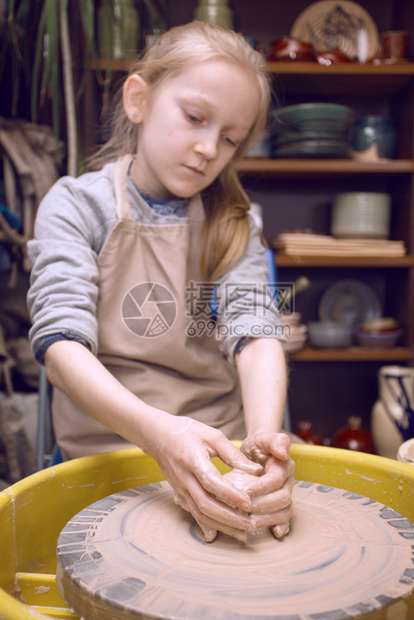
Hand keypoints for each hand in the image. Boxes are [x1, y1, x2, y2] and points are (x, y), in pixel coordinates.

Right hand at [149, 415, 262, 541]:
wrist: (157, 435)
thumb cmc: (187, 431)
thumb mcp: (212, 435)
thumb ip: (233, 454)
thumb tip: (256, 470)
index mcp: (192, 459)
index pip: (212, 482)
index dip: (230, 495)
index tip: (248, 503)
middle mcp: (184, 477)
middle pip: (206, 504)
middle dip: (229, 518)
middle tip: (249, 525)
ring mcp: (180, 488)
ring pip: (200, 513)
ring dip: (222, 526)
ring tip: (242, 533)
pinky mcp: (179, 494)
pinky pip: (194, 513)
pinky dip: (208, 525)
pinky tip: (222, 532)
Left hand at [240, 432, 294, 537]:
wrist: (258, 452)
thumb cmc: (258, 445)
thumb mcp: (262, 438)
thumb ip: (274, 440)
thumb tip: (283, 452)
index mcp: (284, 466)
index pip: (276, 480)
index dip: (262, 487)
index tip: (246, 492)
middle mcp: (288, 482)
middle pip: (282, 498)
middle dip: (263, 505)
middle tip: (244, 509)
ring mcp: (286, 494)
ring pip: (284, 511)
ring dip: (268, 518)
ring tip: (250, 522)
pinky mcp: (281, 505)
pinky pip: (285, 518)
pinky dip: (281, 526)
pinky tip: (275, 533)